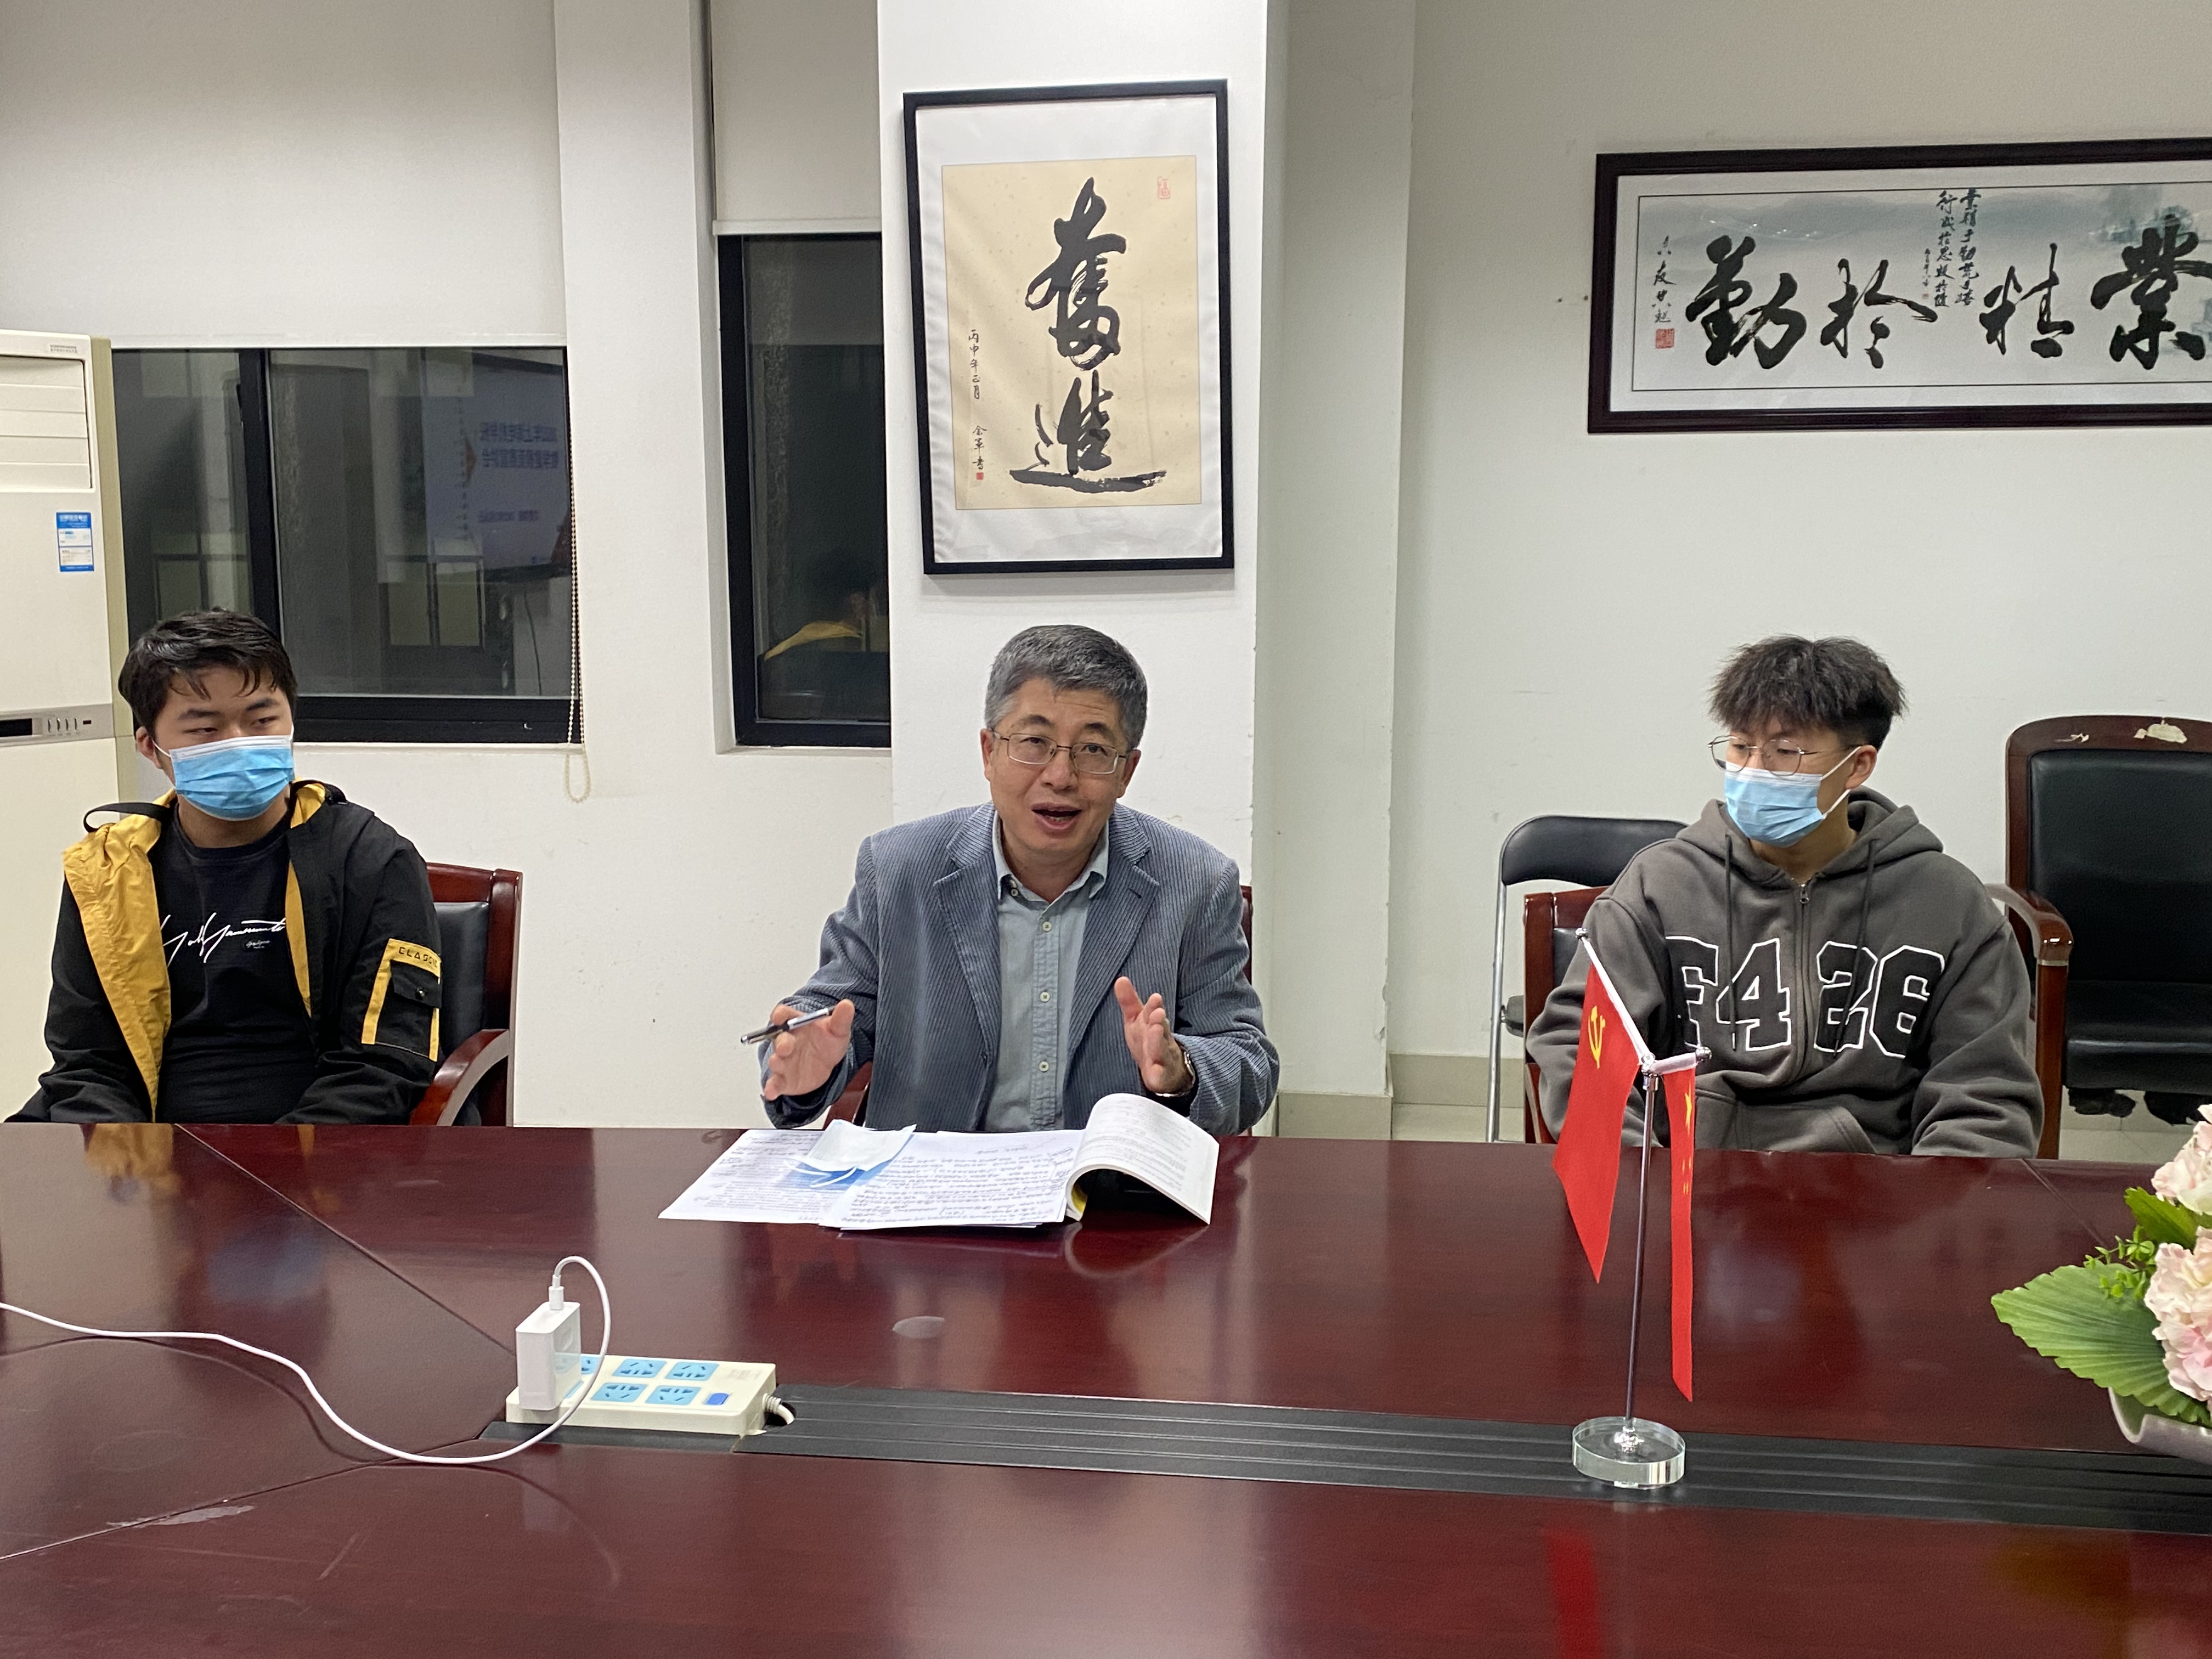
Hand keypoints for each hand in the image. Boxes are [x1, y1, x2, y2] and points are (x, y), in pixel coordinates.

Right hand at [761, 1000, 854, 1100]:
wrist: (827, 1064)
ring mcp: (783, 1061)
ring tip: (777, 1063)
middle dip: (781, 1042)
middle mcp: (786, 1041)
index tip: (780, 1016)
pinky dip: (771, 1087)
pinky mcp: (783, 1079)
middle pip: (779, 1039)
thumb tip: (847, 1005)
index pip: (784, 1015)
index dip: (780, 1015)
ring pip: (776, 1061)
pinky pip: (775, 1083)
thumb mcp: (837, 1030)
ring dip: (776, 1062)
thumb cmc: (827, 1042)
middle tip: (785, 1046)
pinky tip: (771, 1091)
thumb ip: (841, 1019)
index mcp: (796, 1024)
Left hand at [1114, 977, 1192, 1095]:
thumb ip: (1129, 1002)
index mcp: (1153, 1024)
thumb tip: (1120, 979)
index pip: (1153, 1014)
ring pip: (1161, 1049)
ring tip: (1156, 1030)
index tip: (1155, 998)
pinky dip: (1158, 1072)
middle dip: (1159, 1021)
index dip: (1153, 1007)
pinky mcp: (1161, 1075)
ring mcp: (1163, 1057)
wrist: (1168, 1071)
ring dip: (1159, 1041)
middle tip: (1157, 1013)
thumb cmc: (1149, 1041)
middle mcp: (1161, 1039)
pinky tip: (1155, 1070)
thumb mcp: (1137, 1021)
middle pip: (1160, 1029)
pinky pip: (1160, 1074)